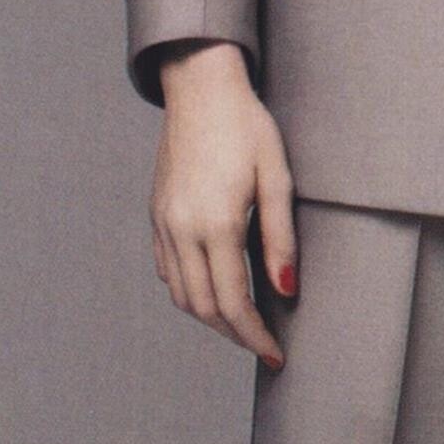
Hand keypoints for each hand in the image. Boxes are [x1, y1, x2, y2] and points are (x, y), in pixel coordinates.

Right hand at [150, 43, 298, 371]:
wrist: (200, 88)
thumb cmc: (247, 127)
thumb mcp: (277, 179)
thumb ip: (280, 239)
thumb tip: (286, 291)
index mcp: (217, 224)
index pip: (234, 303)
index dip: (255, 337)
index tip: (276, 355)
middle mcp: (183, 229)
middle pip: (204, 309)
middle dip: (235, 335)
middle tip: (263, 345)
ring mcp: (164, 223)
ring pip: (182, 295)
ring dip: (211, 317)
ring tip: (243, 322)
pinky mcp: (157, 214)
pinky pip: (169, 270)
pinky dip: (190, 291)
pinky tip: (214, 288)